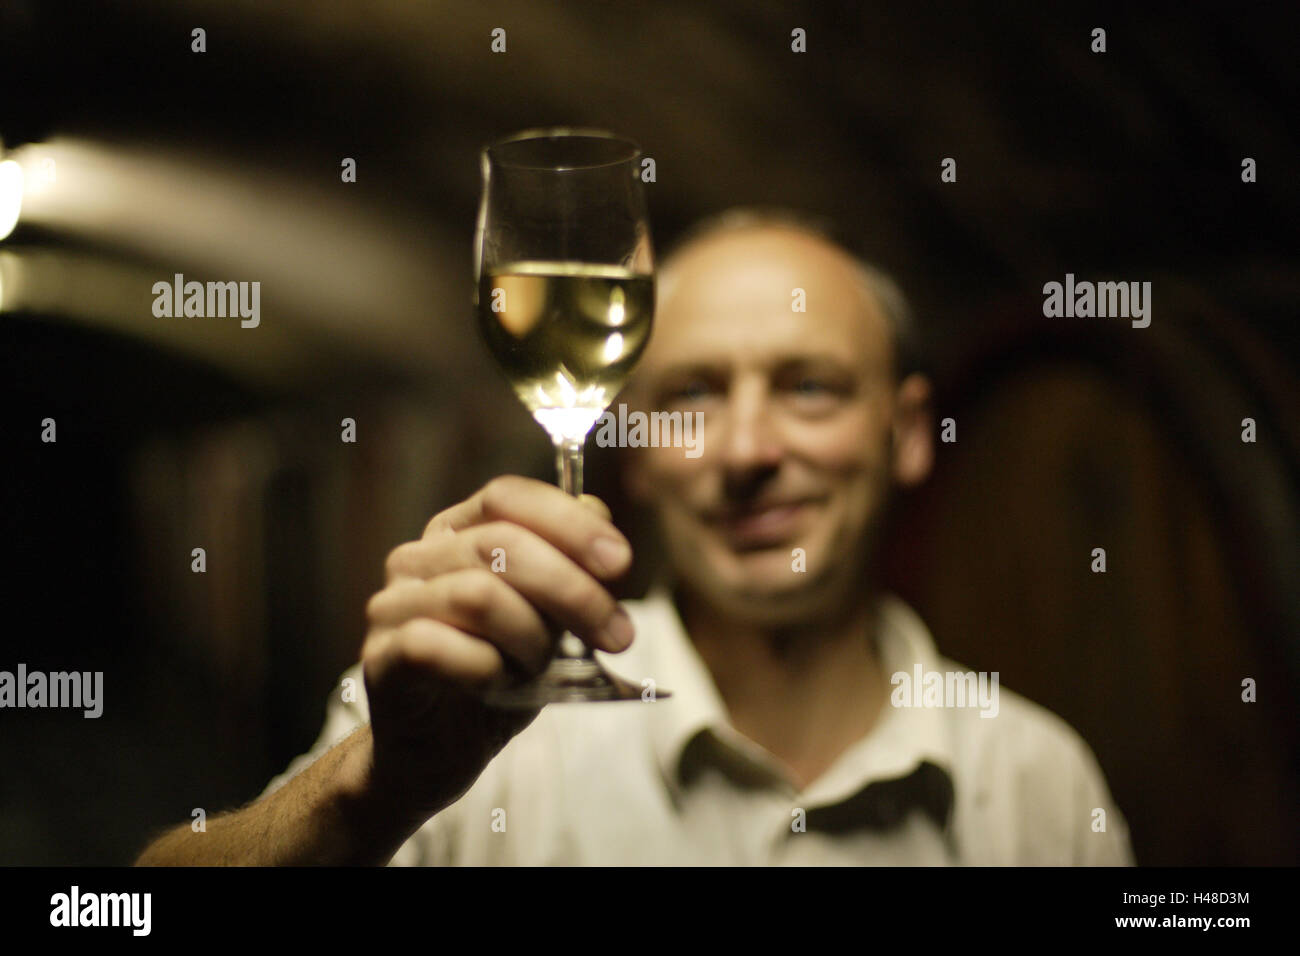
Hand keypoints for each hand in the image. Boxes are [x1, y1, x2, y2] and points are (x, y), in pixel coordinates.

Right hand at [359, 475, 634, 812]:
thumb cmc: (497, 675)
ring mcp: (391, 607)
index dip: (568, 523)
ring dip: (532, 637)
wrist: (438, 754)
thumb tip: (597, 513)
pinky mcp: (379, 659)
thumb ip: (571, 567)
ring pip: (478, 595)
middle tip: (618, 634)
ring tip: (544, 668)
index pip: (507, 497)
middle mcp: (416, 558)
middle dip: (573, 590)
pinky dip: (487, 668)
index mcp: (456, 531)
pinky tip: (501, 685)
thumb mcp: (548, 618)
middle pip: (501, 545)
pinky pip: (437, 647)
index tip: (620, 562)